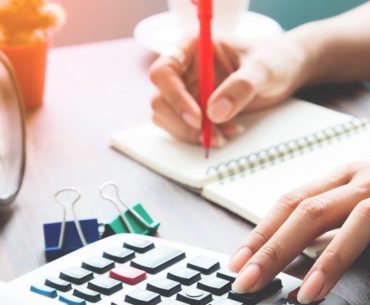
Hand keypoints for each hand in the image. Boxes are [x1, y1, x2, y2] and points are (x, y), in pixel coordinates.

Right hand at [149, 34, 309, 145]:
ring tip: (224, 134)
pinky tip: (225, 133)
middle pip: (160, 99)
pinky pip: (181, 127)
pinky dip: (198, 136)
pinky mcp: (193, 108)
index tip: (198, 118)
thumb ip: (241, 86)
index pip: (164, 72)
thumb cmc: (274, 59)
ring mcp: (187, 90)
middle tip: (211, 135)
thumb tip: (215, 113)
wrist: (285, 71)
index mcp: (194, 47)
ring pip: (166, 117)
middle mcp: (185, 69)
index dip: (175, 97)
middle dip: (183, 123)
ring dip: (190, 133)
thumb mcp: (264, 69)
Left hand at [228, 161, 369, 303]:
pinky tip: (328, 284)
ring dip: (315, 261)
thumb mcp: (355, 198)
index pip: (288, 202)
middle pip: (302, 210)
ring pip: (339, 219)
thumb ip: (330, 220)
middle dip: (271, 247)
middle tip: (245, 279)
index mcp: (339, 177)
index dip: (260, 231)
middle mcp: (358, 178)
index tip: (237, 260)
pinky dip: (344, 258)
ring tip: (295, 293)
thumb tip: (293, 254)